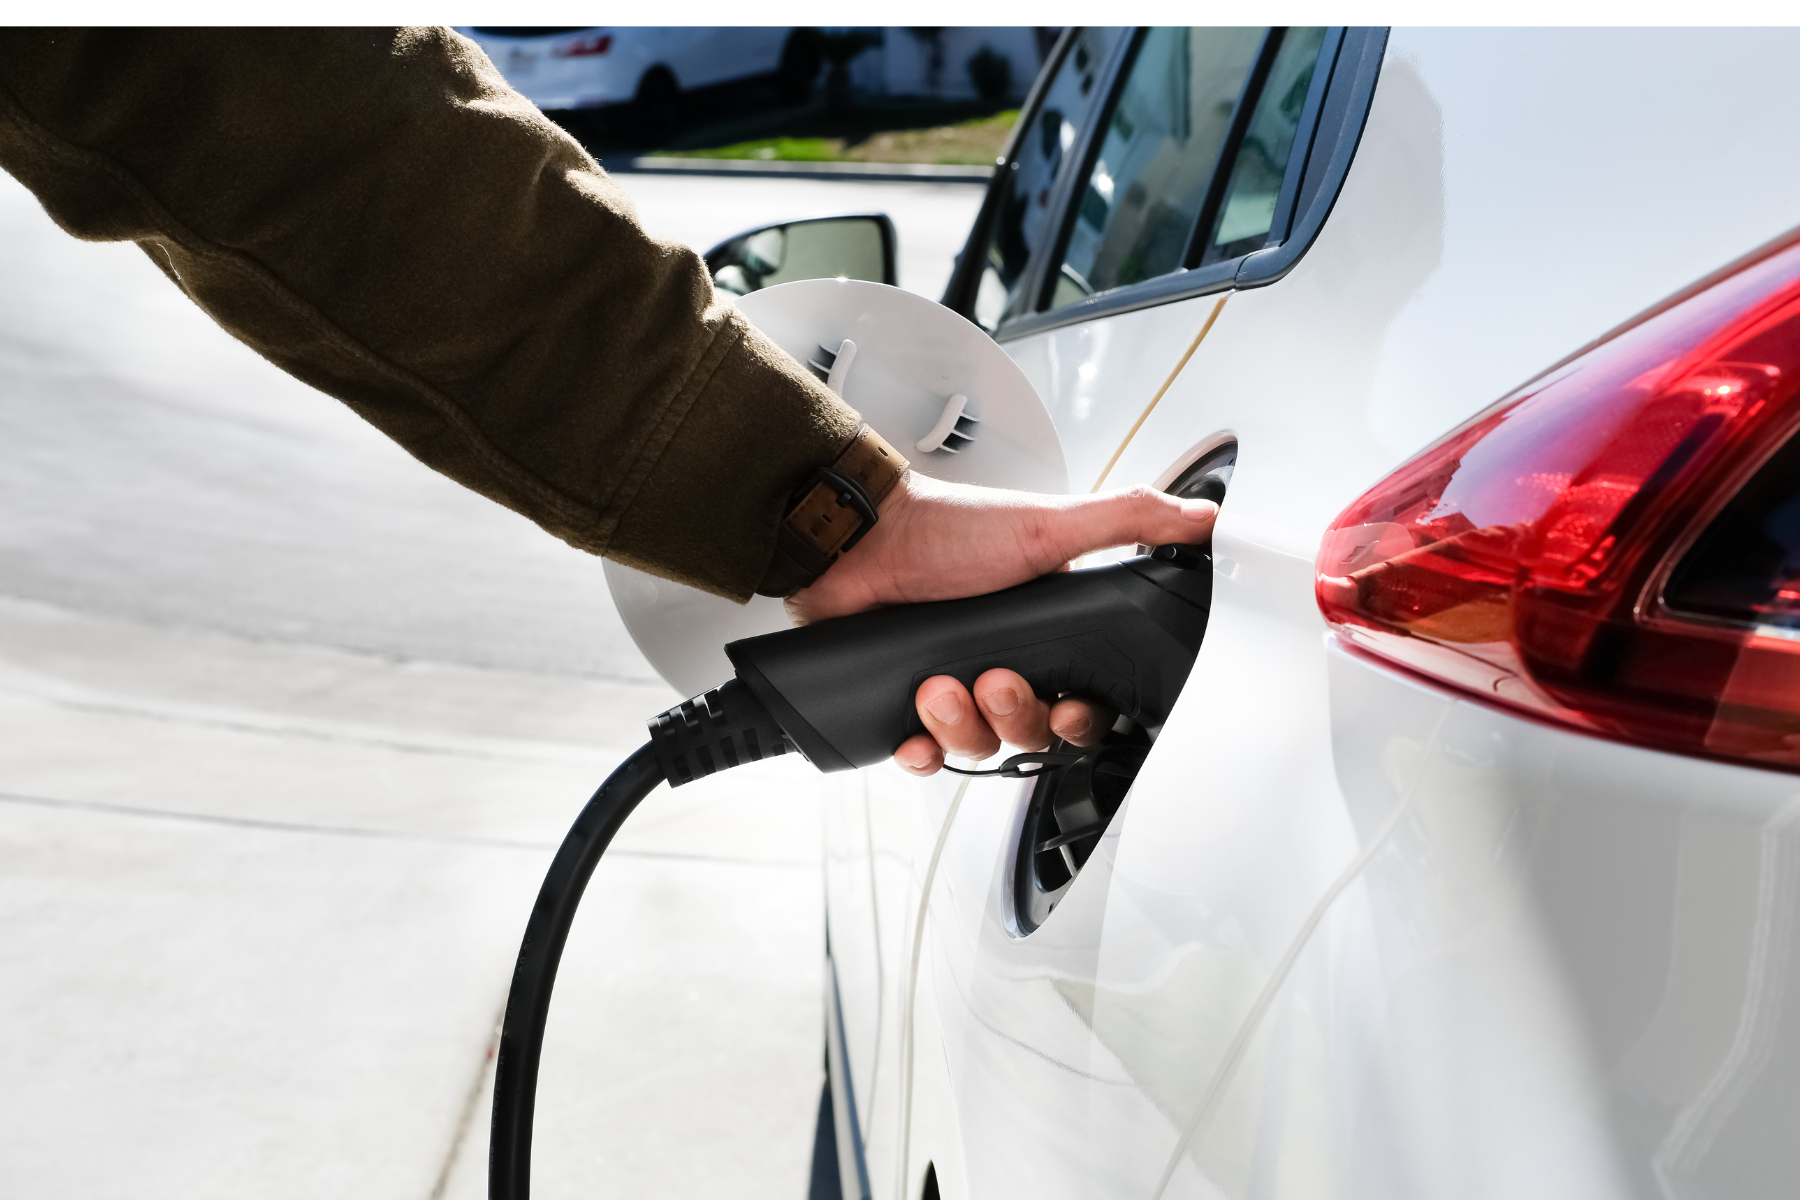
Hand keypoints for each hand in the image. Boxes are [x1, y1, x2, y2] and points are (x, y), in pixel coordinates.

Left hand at [786, 473, 1217, 775]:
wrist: (858, 539)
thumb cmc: (948, 528)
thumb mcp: (1049, 523)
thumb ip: (1128, 522)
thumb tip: (1201, 517)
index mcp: (1046, 633)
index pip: (1084, 702)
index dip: (1082, 718)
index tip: (1070, 708)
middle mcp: (1004, 663)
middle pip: (1033, 733)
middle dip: (1016, 714)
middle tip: (994, 680)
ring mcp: (952, 687)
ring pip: (977, 747)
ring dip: (961, 724)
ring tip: (939, 684)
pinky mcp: (904, 704)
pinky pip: (924, 757)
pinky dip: (920, 754)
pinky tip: (913, 735)